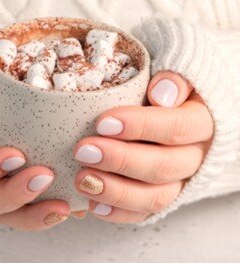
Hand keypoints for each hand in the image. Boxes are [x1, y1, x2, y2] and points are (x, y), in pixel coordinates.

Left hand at [73, 70, 213, 222]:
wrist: (175, 104)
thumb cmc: (167, 84)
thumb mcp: (177, 70)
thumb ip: (174, 77)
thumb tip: (162, 93)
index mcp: (202, 121)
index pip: (176, 127)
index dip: (140, 127)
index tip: (103, 122)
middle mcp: (195, 156)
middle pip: (163, 167)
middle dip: (120, 160)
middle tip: (82, 150)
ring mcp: (180, 181)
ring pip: (155, 197)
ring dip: (116, 192)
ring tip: (82, 179)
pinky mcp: (163, 196)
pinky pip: (144, 213)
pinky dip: (118, 213)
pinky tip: (92, 204)